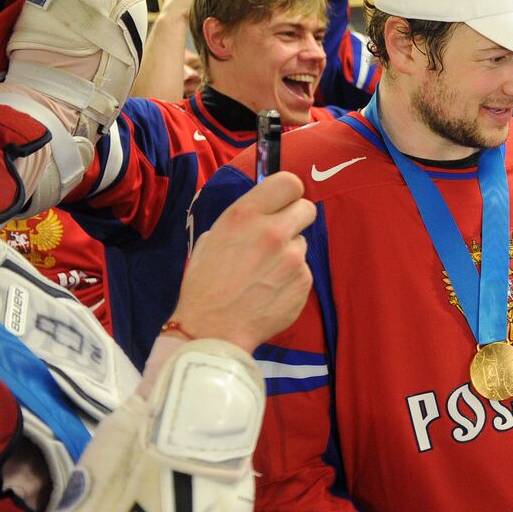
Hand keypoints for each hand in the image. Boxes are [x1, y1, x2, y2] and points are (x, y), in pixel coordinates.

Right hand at [172, 172, 315, 352]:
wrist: (212, 329)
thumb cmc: (205, 283)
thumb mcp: (214, 237)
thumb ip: (244, 220)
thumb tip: (265, 211)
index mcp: (245, 215)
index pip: (289, 182)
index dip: (288, 192)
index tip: (283, 202)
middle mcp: (273, 231)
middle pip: (307, 208)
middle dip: (296, 218)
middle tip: (280, 234)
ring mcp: (293, 257)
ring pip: (302, 243)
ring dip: (289, 253)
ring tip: (264, 273)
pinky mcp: (304, 281)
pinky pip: (303, 271)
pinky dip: (291, 279)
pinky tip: (270, 291)